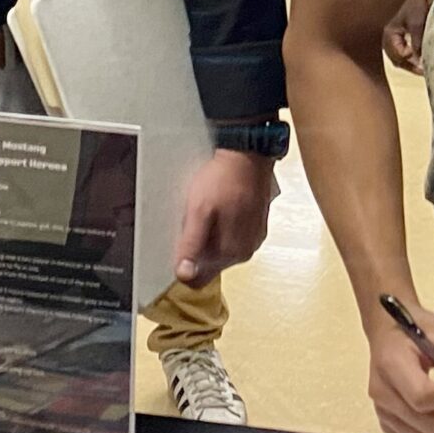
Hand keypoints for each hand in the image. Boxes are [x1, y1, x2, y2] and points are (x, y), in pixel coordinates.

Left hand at [174, 148, 275, 285]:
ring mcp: (253, 239)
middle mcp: (245, 251)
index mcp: (232, 252)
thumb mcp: (199, 210)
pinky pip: (232, 237)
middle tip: (190, 221)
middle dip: (196, 248)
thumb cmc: (223, 179)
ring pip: (220, 251)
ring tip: (205, 211)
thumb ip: (191, 245)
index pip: (199, 279)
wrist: (248, 153)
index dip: (184, 266)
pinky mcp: (256, 226)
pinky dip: (222, 227)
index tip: (177, 246)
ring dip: (209, 236)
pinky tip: (219, 208)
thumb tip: (184, 275)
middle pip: (209, 264)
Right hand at [382, 0, 431, 74]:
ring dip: (408, 61)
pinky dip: (406, 53)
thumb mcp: (417, 21)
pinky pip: (396, 48)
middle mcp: (384, 38)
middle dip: (410, 66)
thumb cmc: (410, 1)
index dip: (413, 60)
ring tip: (421, 66)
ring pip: (396, 55)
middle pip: (396, 59)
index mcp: (389, 36)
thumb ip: (418, 41)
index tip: (426, 63)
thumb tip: (421, 59)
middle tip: (425, 72)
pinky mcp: (391, 32)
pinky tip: (415, 54)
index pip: (400, 56)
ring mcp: (386, 36)